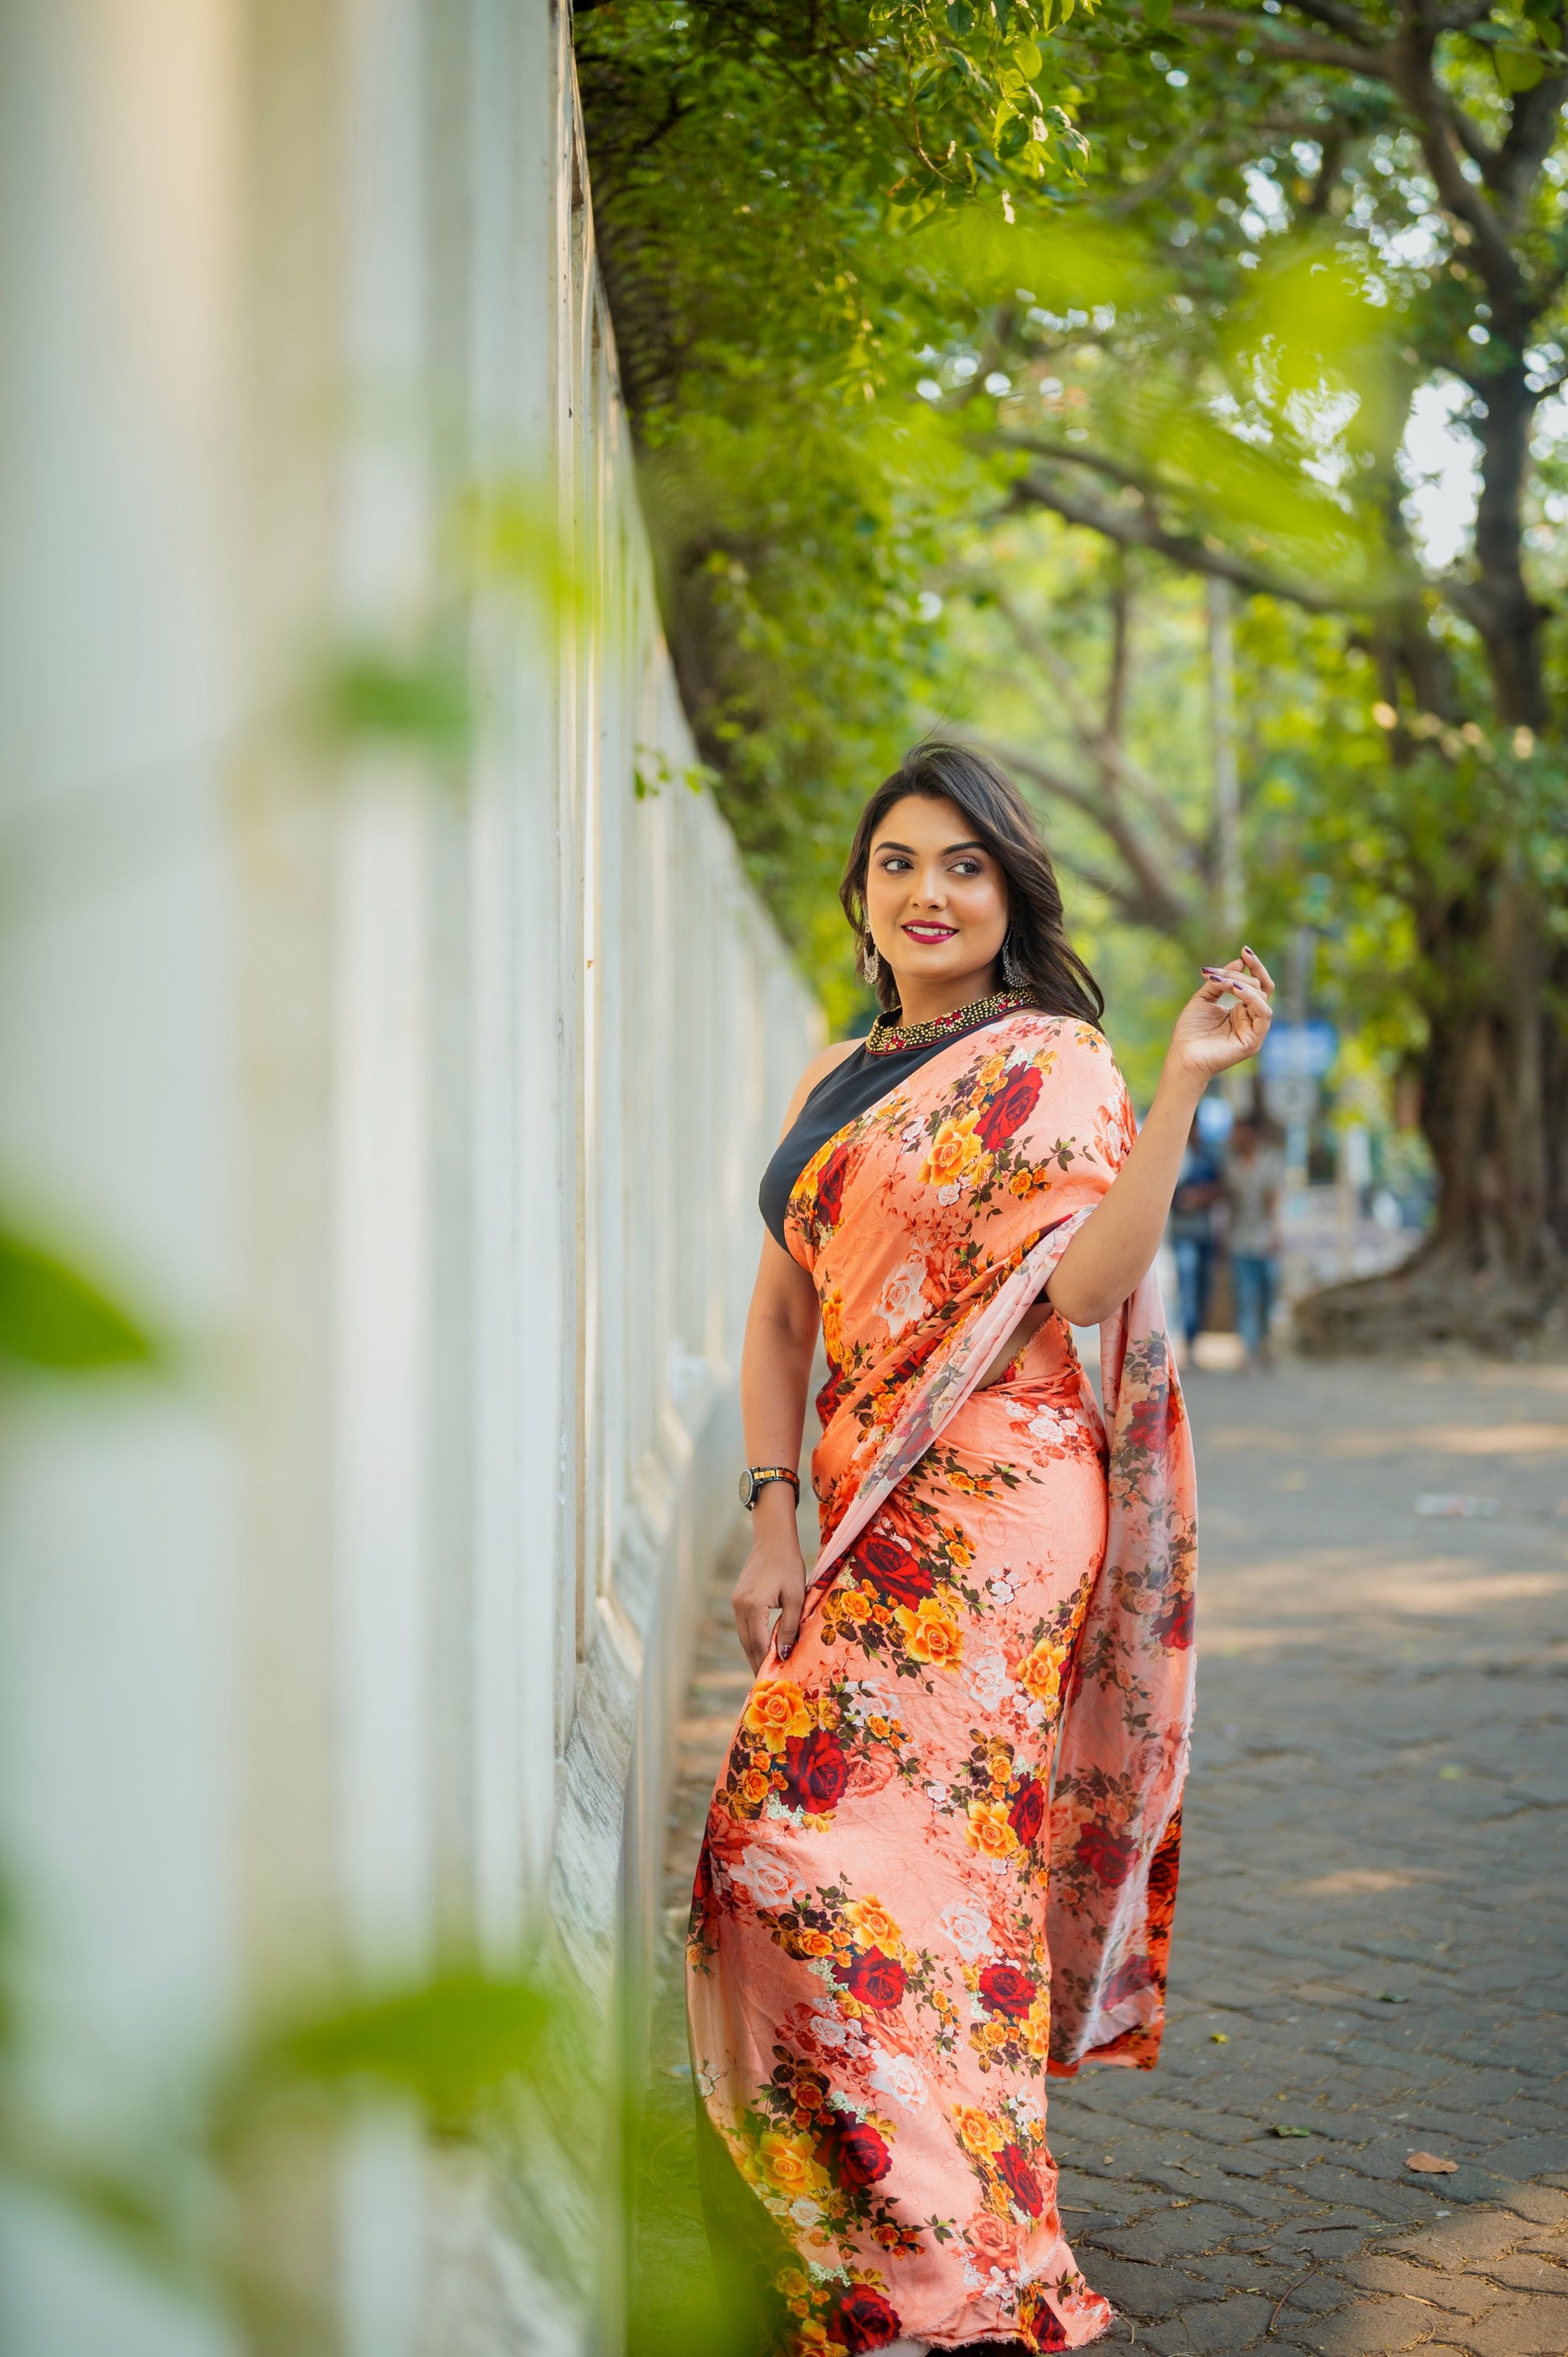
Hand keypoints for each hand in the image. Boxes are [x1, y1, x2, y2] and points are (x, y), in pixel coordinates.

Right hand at [732, 1532, 806, 1673]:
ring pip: (743, 1636)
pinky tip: (762, 1647)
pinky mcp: (737, 1598)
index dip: (766, 1664)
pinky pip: (744, 1625)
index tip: (774, 1681)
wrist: (773, 1541)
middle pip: (748, 1643)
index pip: (759, 1644)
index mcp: (753, 1606)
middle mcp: (739, 1606)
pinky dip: (752, 1639)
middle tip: (767, 1683)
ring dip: (754, 1653)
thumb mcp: (796, 1597)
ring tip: (766, 1670)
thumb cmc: (789, 1566)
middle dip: (757, 1663)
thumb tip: (786, 1654)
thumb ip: (790, 1627)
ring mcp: (735, 1602)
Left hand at [1167, 946, 1273, 1082]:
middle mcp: (1251, 1019)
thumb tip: (1240, 960)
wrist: (1182, 1056)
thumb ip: (1220, 981)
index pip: (1256, 984)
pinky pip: (1263, 1014)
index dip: (1253, 966)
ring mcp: (1254, 1030)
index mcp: (1241, 1010)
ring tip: (1223, 982)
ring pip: (1262, 997)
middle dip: (1239, 974)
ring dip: (1243, 984)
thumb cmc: (1189, 1032)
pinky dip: (1252, 998)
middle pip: (1259, 986)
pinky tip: (1237, 990)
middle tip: (1217, 974)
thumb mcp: (1203, 999)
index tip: (1244, 949)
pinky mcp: (1254, 1040)